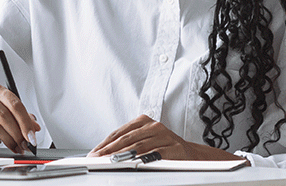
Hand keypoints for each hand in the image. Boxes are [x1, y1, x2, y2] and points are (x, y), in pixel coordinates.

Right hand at [0, 83, 40, 153]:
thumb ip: (21, 117)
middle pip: (5, 116)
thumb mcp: (4, 110)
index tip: (31, 136)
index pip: (15, 104)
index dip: (25, 122)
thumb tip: (35, 127)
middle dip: (18, 134)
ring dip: (8, 139)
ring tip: (14, 146)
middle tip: (24, 144)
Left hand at [88, 114, 240, 160]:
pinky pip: (156, 154)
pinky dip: (144, 159)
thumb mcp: (145, 141)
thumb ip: (128, 144)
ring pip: (139, 146)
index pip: (119, 133)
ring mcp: (165, 136)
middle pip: (126, 139)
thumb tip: (104, 153)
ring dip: (122, 155)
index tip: (94, 154)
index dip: (105, 144)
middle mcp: (154, 126)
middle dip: (109, 151)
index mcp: (144, 121)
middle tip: (97, 159)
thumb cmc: (164, 147)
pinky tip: (134, 163)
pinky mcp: (175, 148)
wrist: (191, 155)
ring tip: (109, 162)